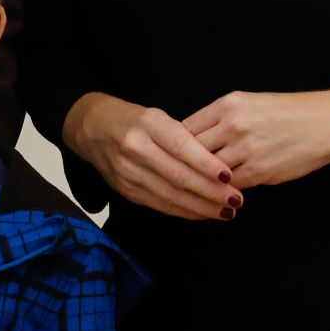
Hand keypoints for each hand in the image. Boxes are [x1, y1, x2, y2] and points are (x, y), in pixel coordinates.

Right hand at [63, 93, 241, 220]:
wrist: (93, 129)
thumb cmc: (134, 120)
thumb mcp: (157, 117)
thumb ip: (184, 138)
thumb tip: (218, 165)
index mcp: (148, 124)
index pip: (182, 147)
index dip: (206, 164)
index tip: (230, 176)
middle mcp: (135, 148)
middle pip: (178, 175)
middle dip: (210, 191)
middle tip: (236, 200)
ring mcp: (128, 172)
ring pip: (170, 195)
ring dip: (202, 207)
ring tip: (227, 211)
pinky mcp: (125, 191)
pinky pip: (160, 205)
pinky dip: (185, 211)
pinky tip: (204, 213)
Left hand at [183, 89, 329, 187]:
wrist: (326, 123)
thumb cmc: (287, 113)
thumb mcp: (248, 104)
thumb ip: (219, 120)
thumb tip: (191, 142)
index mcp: (227, 105)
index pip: (185, 128)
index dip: (176, 146)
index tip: (172, 156)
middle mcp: (233, 124)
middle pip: (190, 152)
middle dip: (184, 165)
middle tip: (178, 177)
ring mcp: (246, 148)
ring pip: (208, 172)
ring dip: (204, 181)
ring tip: (198, 188)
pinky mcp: (260, 171)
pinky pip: (231, 185)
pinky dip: (225, 190)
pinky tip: (223, 192)